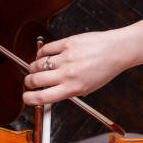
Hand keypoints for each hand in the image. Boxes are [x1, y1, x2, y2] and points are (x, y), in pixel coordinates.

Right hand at [23, 28, 137, 104]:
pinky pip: (45, 49)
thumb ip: (68, 90)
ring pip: (37, 64)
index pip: (43, 97)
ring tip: (35, 68)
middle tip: (29, 81)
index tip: (26, 97)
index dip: (29, 98)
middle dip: (28, 82)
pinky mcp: (67, 43)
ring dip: (32, 67)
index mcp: (73, 88)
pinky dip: (40, 53)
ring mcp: (66, 57)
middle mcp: (68, 73)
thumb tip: (49, 92)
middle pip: (35, 80)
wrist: (117, 50)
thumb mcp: (87, 88)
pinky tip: (42, 56)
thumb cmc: (104, 69)